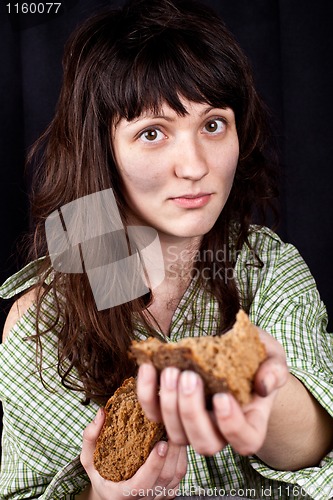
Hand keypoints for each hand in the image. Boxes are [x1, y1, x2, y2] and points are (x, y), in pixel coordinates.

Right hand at [80, 408, 186, 499]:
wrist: (111, 495)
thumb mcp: (89, 459)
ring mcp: (158, 497)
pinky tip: (177, 439)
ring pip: (177, 475)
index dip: (154, 465)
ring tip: (176, 428)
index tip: (161, 443)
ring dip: (180, 451)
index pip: (142, 484)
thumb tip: (101, 413)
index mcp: (122, 494)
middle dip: (173, 451)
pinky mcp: (168, 492)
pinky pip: (180, 475)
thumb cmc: (100, 474)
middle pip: (166, 477)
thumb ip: (91, 437)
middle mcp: (143, 499)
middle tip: (173, 426)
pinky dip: (182, 456)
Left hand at [136, 328, 288, 456]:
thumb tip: (264, 385)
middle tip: (189, 377)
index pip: (245, 440)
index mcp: (250, 422)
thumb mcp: (272, 356)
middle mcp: (219, 430)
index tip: (223, 396)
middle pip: (204, 443)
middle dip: (192, 413)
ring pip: (176, 433)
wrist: (231, 351)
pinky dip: (147, 392)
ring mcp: (191, 424)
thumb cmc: (256, 355)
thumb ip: (274, 370)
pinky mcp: (169, 410)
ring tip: (171, 370)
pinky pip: (153, 412)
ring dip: (169, 403)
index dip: (232, 426)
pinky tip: (149, 367)